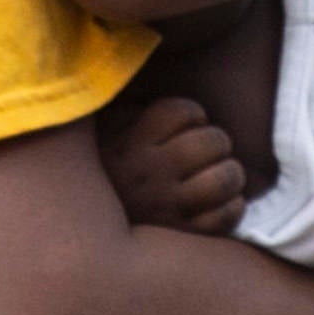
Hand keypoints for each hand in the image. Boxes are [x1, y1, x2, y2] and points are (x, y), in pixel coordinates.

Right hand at [96, 85, 253, 237]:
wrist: (80, 240)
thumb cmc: (102, 176)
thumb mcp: (103, 135)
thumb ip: (128, 108)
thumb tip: (144, 74)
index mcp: (129, 144)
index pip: (182, 112)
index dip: (192, 113)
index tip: (188, 124)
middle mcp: (149, 175)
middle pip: (211, 142)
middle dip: (216, 141)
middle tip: (208, 150)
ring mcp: (168, 208)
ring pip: (225, 178)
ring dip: (230, 173)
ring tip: (220, 174)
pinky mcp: (183, 236)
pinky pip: (227, 216)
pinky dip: (233, 206)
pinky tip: (221, 202)